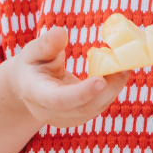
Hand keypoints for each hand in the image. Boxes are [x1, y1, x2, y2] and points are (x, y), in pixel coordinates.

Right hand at [6, 26, 128, 128]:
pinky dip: (110, 91)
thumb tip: (61, 33)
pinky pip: (97, 106)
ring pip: (95, 109)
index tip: (101, 81)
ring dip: (113, 88)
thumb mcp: (33, 51)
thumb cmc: (32, 65)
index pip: (59, 99)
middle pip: (84, 107)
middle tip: (124, 66)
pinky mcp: (77, 118)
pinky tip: (117, 73)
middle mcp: (50, 112)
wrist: (28, 87)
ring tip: (124, 66)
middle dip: (108, 89)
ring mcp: (64, 119)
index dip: (81, 93)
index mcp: (36, 93)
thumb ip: (46, 44)